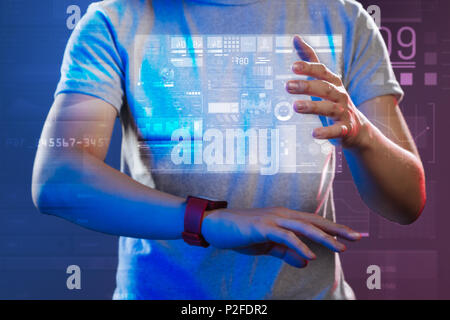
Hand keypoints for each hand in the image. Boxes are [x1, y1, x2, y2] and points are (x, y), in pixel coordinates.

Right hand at [201, 206, 360, 267]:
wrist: (217, 225)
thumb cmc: (242, 233)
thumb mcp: (268, 246)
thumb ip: (287, 252)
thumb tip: (306, 262)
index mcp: (285, 217)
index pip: (315, 222)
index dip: (335, 228)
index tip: (354, 235)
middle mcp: (282, 214)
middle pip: (315, 221)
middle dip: (338, 230)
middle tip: (359, 237)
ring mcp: (273, 219)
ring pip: (304, 227)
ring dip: (324, 238)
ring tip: (341, 248)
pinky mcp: (262, 226)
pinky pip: (284, 237)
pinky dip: (299, 245)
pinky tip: (310, 255)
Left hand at [286, 35, 369, 148]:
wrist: (357, 129)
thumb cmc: (334, 102)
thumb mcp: (324, 81)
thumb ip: (310, 61)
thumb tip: (296, 38)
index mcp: (334, 83)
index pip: (322, 72)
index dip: (309, 68)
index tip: (293, 66)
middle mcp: (340, 96)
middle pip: (325, 88)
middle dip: (307, 86)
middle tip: (288, 86)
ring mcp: (343, 113)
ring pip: (329, 108)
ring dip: (313, 106)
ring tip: (296, 106)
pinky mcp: (345, 130)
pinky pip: (336, 130)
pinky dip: (326, 132)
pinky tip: (314, 133)